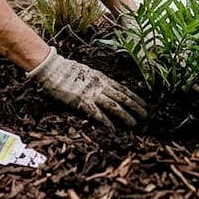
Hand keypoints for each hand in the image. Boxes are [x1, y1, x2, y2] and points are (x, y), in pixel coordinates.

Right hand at [27, 47, 146, 129]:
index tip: (145, 104)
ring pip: (113, 105)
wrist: (53, 68)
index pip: (123, 89)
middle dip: (135, 107)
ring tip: (134, 125)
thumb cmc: (67, 71)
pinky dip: (106, 121)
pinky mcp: (81, 101)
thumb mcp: (87, 73)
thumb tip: (105, 88)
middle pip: (122, 97)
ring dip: (125, 116)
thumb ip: (97, 82)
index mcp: (102, 78)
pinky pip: (96, 113)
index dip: (135, 97)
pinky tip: (113, 129)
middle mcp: (100, 85)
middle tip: (146, 116)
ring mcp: (92, 93)